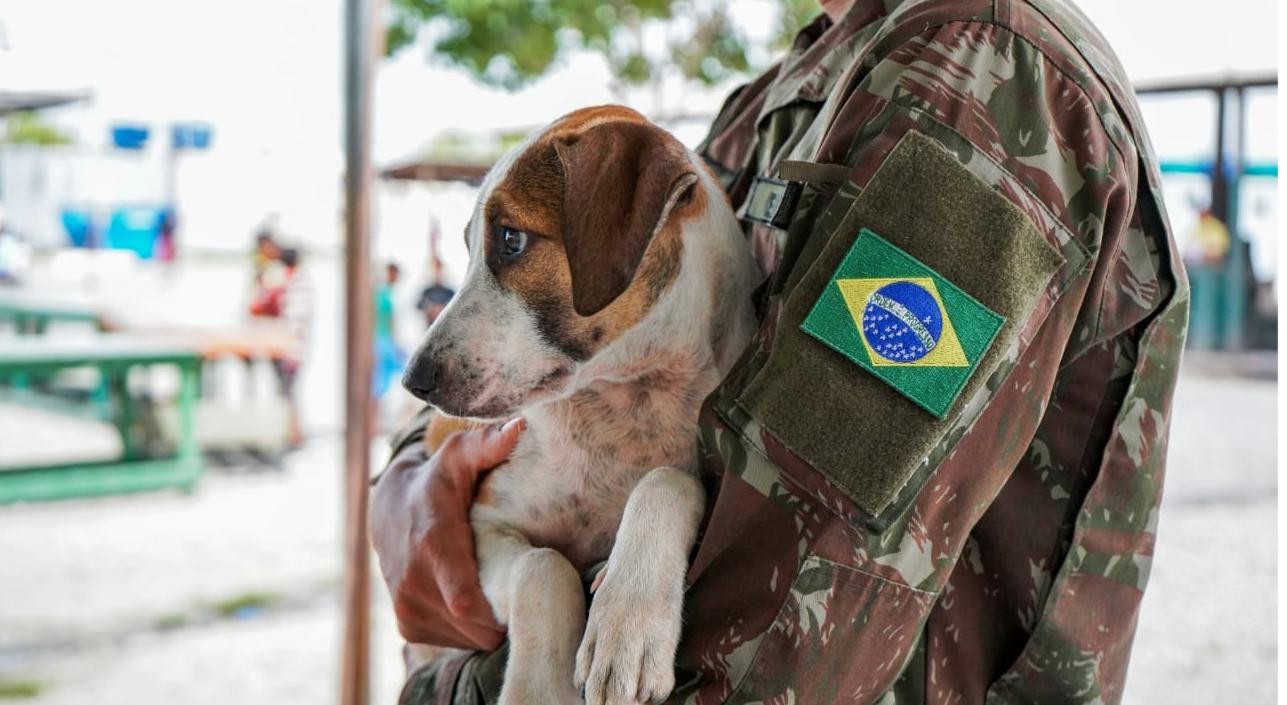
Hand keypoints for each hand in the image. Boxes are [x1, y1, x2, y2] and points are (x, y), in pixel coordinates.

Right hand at [370, 418, 524, 649]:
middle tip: (526, 587)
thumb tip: (518, 428)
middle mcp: (413, 583)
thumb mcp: (459, 458)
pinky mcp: (407, 626)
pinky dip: (470, 628)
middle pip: (478, 626)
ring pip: (469, 637)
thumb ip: (487, 445)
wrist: (387, 510)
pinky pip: (455, 640)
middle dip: (506, 613)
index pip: (466, 600)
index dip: (502, 609)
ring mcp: (408, 608)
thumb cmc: (437, 481)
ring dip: (489, 621)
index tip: (529, 594)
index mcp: (432, 545)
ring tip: (500, 589)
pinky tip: (477, 599)